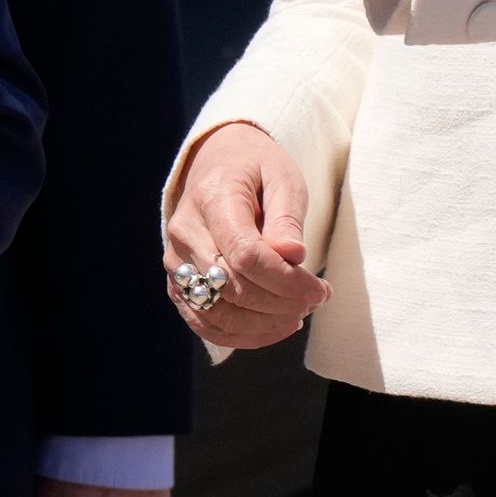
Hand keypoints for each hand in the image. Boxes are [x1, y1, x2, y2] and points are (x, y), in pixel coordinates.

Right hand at [171, 121, 325, 352]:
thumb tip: (292, 255)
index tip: (320, 289)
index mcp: (212, 199)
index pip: (245, 255)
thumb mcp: (283, 178)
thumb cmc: (256, 168)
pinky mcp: (177, 281)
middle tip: (317, 298)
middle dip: (282, 303)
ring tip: (298, 313)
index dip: (286, 282)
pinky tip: (274, 326)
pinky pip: (204, 323)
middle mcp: (185, 232)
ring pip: (217, 313)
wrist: (217, 161)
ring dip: (264, 324)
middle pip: (233, 287)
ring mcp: (175, 260)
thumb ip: (286, 218)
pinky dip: (241, 335)